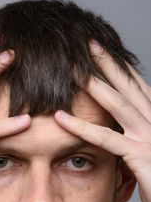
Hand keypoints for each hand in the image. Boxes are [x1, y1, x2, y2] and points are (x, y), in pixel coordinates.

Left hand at [55, 42, 150, 201]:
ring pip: (118, 105)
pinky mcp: (142, 156)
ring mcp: (150, 137)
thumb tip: (117, 131)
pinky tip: (60, 118)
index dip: (120, 68)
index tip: (102, 52)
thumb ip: (135, 138)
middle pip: (129, 88)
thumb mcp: (149, 152)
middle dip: (108, 64)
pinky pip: (106, 139)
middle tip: (88, 46)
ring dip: (94, 86)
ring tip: (72, 71)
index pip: (137, 88)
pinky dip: (81, 127)